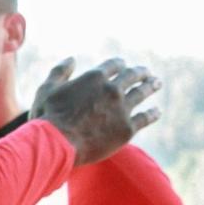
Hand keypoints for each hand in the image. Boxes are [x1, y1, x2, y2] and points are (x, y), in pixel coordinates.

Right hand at [29, 57, 160, 166]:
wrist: (58, 144)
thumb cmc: (48, 117)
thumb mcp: (47, 89)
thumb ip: (59, 71)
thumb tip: (71, 59)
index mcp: (94, 77)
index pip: (114, 65)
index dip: (120, 64)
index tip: (124, 65)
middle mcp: (112, 89)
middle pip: (132, 76)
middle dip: (140, 72)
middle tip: (146, 72)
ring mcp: (122, 109)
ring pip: (141, 93)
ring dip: (150, 86)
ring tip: (156, 83)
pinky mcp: (127, 129)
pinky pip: (144, 118)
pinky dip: (152, 113)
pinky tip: (156, 111)